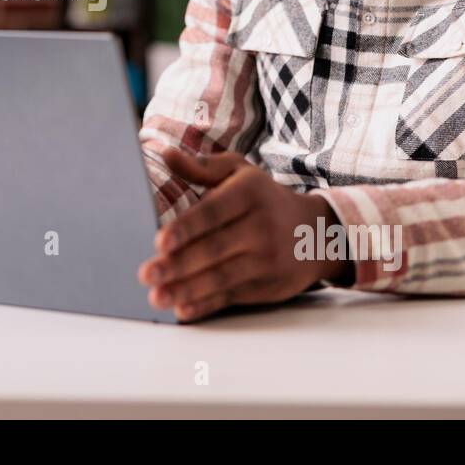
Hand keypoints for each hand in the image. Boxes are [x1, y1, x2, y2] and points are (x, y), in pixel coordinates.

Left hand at [137, 147, 348, 321]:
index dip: (187, 228)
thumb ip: (203, 167)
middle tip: (146, 274)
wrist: (318, 233)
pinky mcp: (267, 286)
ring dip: (186, 290)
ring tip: (157, 296)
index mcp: (250, 193)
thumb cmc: (266, 199)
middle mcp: (262, 227)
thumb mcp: (241, 173)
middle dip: (178, 265)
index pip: (214, 212)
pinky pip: (232, 297)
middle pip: (214, 249)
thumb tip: (167, 154)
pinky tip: (183, 310)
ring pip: (221, 277)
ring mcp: (267, 260)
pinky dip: (206, 306)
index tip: (160, 241)